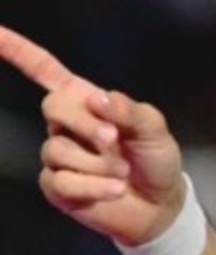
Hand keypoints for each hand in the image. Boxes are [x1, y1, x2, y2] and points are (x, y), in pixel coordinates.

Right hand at [0, 26, 185, 245]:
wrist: (159, 204)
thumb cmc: (156, 159)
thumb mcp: (154, 128)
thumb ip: (129, 110)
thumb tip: (97, 99)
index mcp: (87, 100)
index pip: (44, 70)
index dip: (17, 50)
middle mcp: (66, 125)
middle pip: (52, 106)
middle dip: (84, 123)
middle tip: (113, 139)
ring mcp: (58, 155)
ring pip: (56, 149)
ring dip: (97, 163)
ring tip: (122, 173)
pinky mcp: (56, 186)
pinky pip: (61, 181)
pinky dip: (94, 186)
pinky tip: (114, 190)